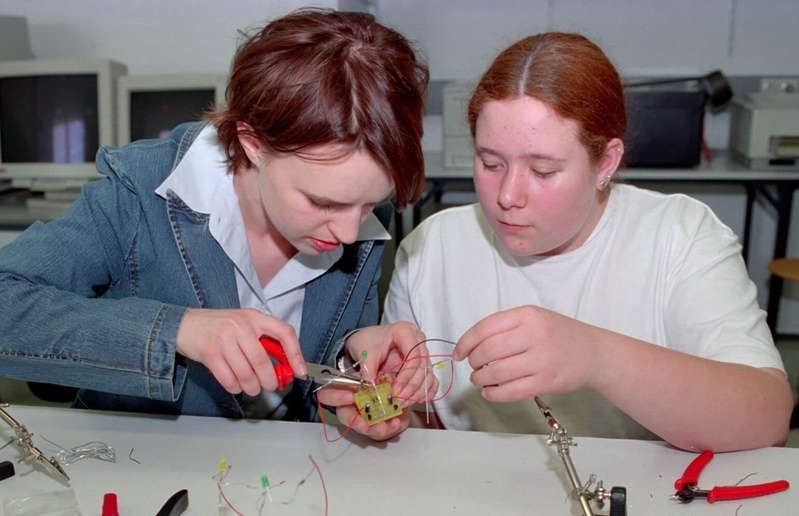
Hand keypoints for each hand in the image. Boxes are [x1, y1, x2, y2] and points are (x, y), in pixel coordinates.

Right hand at [176, 308, 306, 395]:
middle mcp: (240, 326)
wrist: (184, 325)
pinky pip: (228, 379)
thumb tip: (284, 365)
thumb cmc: (218, 326)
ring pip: (246, 373)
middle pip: (262, 360)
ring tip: (252, 388)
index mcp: (254, 317)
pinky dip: (235, 387)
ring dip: (252, 387)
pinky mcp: (210, 353)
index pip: (284, 332)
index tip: (300, 370)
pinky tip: (236, 385)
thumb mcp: (244, 324)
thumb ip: (263, 340)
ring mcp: (224, 339)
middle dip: (269, 380)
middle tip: (270, 386)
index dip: (295, 353)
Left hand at [315, 322, 437, 440]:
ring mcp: (422, 354)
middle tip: (398, 401)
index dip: (406, 375)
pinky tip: (415, 401)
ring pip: (428, 376)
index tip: (395, 390)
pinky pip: (431, 381)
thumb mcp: (364, 353)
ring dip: (417, 393)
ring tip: (402, 404)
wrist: (366, 342)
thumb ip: (368, 370)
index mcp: (406, 331)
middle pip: (423, 367)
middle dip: (411, 388)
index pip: (414, 356)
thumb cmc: (366, 341)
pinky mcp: (422, 367)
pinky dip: (425, 393)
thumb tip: (372, 390)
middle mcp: (418, 341)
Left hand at [453, 305, 599, 401]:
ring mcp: (541, 360)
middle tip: (474, 366)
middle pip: (488, 351)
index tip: (458, 353)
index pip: (485, 328)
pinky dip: (494, 394)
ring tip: (480, 379)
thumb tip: (471, 346)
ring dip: (481, 379)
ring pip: (497, 373)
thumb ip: (506, 327)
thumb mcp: (535, 318)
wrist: (594, 353)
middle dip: (474, 362)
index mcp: (527, 315)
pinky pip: (511, 391)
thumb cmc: (559, 334)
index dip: (465, 342)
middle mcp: (534, 335)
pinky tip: (489, 392)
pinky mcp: (546, 382)